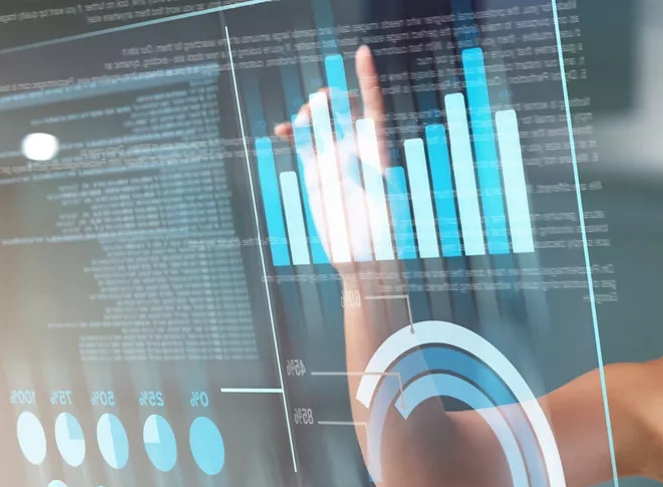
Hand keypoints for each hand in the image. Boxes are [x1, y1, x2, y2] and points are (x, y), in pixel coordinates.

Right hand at [272, 45, 388, 267]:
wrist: (365, 259)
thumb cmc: (381, 237)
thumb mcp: (379, 207)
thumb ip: (367, 181)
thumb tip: (354, 159)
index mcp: (377, 150)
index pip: (373, 105)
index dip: (368, 78)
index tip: (361, 52)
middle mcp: (357, 149)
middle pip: (344, 107)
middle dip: (330, 96)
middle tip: (317, 102)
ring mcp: (336, 158)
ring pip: (321, 121)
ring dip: (310, 111)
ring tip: (301, 119)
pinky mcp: (318, 170)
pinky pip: (303, 143)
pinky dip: (293, 132)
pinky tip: (281, 130)